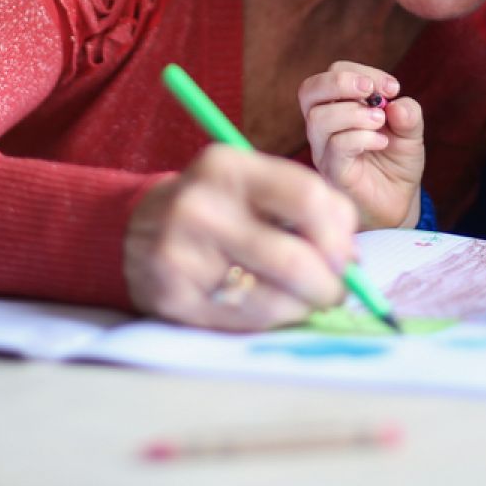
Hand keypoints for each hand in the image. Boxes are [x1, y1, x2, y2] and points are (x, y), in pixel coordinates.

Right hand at [123, 145, 356, 329]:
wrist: (133, 231)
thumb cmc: (214, 209)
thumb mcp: (250, 187)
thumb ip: (303, 210)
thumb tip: (352, 259)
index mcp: (228, 166)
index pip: (308, 196)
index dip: (339, 234)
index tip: (345, 255)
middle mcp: (202, 205)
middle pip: (296, 259)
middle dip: (329, 285)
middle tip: (332, 291)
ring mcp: (183, 252)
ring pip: (276, 298)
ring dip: (304, 307)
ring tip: (302, 301)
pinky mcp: (174, 294)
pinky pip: (247, 319)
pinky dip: (273, 319)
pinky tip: (268, 307)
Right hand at [299, 62, 424, 229]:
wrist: (398, 203)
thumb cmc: (396, 163)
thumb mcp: (410, 133)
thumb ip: (408, 115)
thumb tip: (397, 102)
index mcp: (338, 107)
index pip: (334, 73)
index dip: (361, 72)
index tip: (393, 87)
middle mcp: (324, 127)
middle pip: (309, 90)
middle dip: (341, 82)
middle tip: (371, 91)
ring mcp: (324, 151)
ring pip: (319, 119)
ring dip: (353, 113)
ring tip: (380, 122)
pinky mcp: (333, 173)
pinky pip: (336, 147)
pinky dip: (362, 137)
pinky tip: (382, 142)